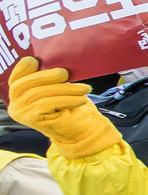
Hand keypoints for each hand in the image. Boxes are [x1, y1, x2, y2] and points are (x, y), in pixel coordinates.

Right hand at [5, 58, 120, 158]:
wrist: (78, 133)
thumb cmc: (68, 107)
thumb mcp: (56, 90)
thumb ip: (48, 79)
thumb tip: (53, 62)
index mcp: (17, 96)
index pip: (16, 78)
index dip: (22, 68)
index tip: (36, 61)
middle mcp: (15, 105)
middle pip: (26, 84)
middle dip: (47, 76)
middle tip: (66, 73)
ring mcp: (21, 113)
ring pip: (40, 94)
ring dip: (65, 89)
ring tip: (85, 89)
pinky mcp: (32, 119)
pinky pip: (48, 104)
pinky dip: (67, 99)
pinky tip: (81, 99)